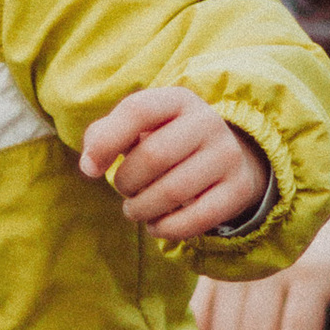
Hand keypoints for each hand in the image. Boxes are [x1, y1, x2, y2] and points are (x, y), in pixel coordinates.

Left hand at [79, 86, 270, 239]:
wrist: (228, 157)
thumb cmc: (166, 141)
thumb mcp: (139, 129)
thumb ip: (104, 136)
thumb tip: (89, 166)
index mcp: (177, 99)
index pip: (137, 110)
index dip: (106, 142)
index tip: (91, 169)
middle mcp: (207, 121)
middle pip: (153, 155)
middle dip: (127, 182)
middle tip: (124, 190)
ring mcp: (227, 155)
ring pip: (173, 191)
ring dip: (142, 209)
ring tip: (135, 210)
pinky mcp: (239, 189)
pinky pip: (197, 218)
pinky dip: (166, 229)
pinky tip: (156, 225)